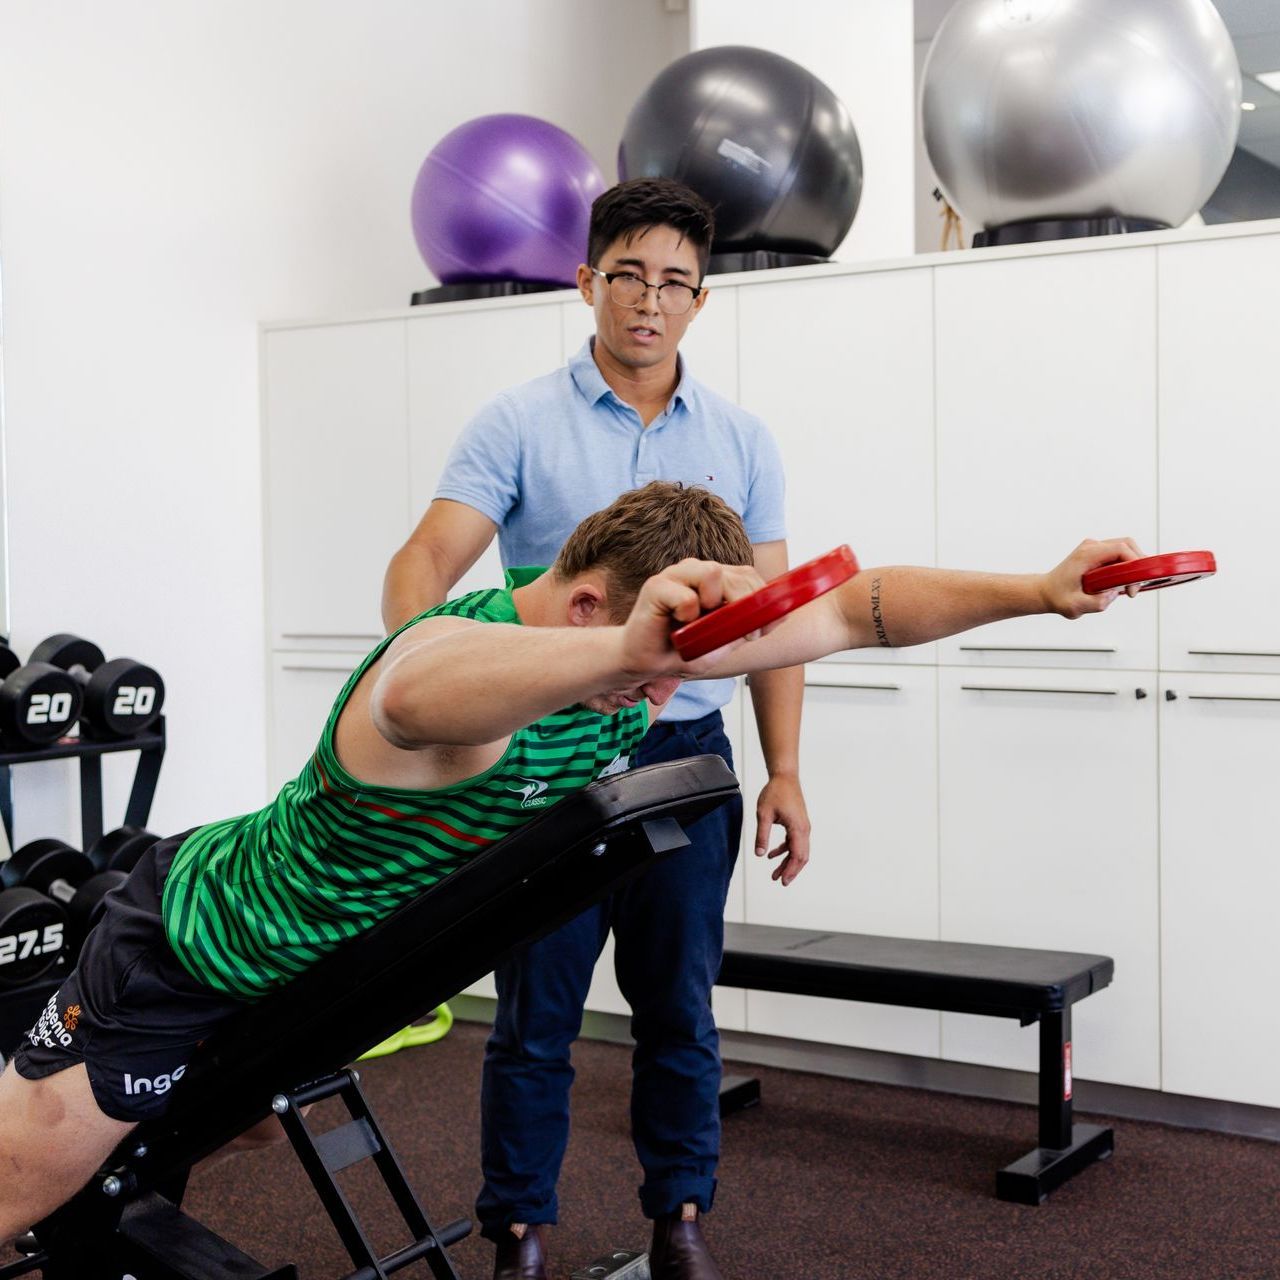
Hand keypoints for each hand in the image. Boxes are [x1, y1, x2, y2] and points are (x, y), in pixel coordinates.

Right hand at [620, 559, 766, 679]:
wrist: (643, 663)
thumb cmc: (678, 651)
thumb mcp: (721, 643)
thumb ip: (745, 627)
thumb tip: (781, 616)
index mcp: (714, 581)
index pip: (748, 576)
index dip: (762, 600)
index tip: (762, 630)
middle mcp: (697, 572)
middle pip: (736, 574)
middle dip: (746, 605)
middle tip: (737, 633)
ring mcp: (676, 575)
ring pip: (713, 572)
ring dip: (714, 604)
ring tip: (697, 624)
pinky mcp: (656, 585)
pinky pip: (686, 596)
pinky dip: (687, 614)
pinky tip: (676, 624)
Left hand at [755, 773, 810, 885]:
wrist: (784, 777)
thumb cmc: (775, 792)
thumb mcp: (763, 814)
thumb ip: (762, 835)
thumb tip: (759, 854)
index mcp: (798, 828)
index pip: (797, 855)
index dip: (791, 870)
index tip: (782, 881)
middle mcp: (804, 829)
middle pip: (801, 856)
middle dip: (791, 870)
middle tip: (780, 881)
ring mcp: (802, 826)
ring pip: (798, 850)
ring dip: (787, 862)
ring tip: (774, 873)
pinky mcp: (798, 823)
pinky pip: (794, 842)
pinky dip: (785, 850)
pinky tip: (772, 855)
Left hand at [1041, 537, 1145, 617]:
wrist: (1045, 591)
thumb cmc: (1057, 597)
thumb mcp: (1074, 607)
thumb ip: (1097, 603)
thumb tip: (1114, 593)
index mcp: (1086, 555)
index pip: (1120, 549)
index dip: (1134, 565)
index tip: (1133, 586)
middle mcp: (1091, 547)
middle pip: (1127, 544)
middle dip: (1138, 564)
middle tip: (1135, 587)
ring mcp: (1094, 548)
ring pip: (1125, 548)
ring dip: (1133, 565)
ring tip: (1130, 586)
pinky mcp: (1097, 554)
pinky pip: (1119, 554)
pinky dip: (1127, 566)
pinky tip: (1124, 582)